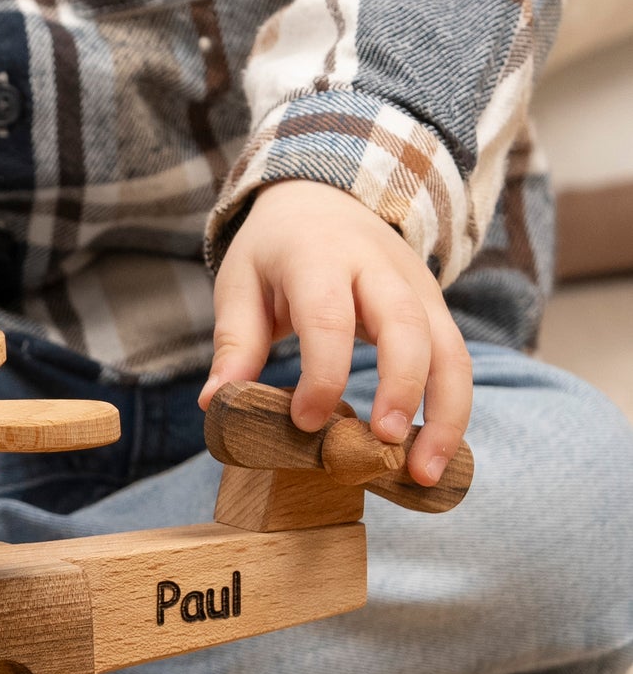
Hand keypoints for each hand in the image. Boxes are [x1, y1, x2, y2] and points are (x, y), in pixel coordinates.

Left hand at [198, 180, 471, 485]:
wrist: (325, 199)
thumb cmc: (275, 251)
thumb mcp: (240, 283)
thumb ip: (235, 342)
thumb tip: (216, 404)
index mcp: (318, 256)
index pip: (329, 317)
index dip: (322, 374)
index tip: (305, 422)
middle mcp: (379, 269)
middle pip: (405, 326)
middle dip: (400, 388)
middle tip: (381, 445)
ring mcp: (417, 287)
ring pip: (449, 348)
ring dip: (445, 413)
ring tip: (424, 473)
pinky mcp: (436, 309)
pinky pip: (456, 362)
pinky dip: (452, 411)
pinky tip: (432, 456)